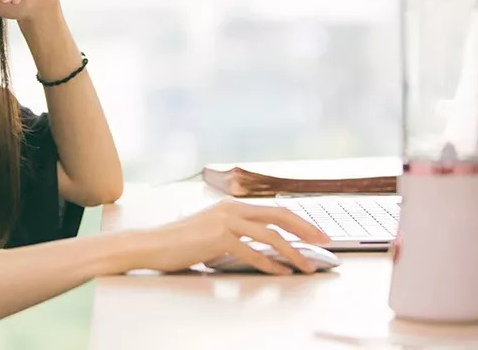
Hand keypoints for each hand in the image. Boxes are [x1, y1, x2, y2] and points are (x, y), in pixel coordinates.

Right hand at [135, 199, 330, 274]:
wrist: (153, 244)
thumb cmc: (180, 240)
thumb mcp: (211, 228)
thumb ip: (235, 230)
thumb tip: (263, 243)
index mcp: (231, 204)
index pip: (273, 209)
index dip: (298, 220)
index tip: (315, 232)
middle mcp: (230, 208)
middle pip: (278, 215)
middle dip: (305, 229)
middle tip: (324, 242)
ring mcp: (225, 222)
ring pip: (270, 235)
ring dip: (293, 252)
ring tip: (307, 265)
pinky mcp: (218, 238)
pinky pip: (253, 252)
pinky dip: (270, 264)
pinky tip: (280, 271)